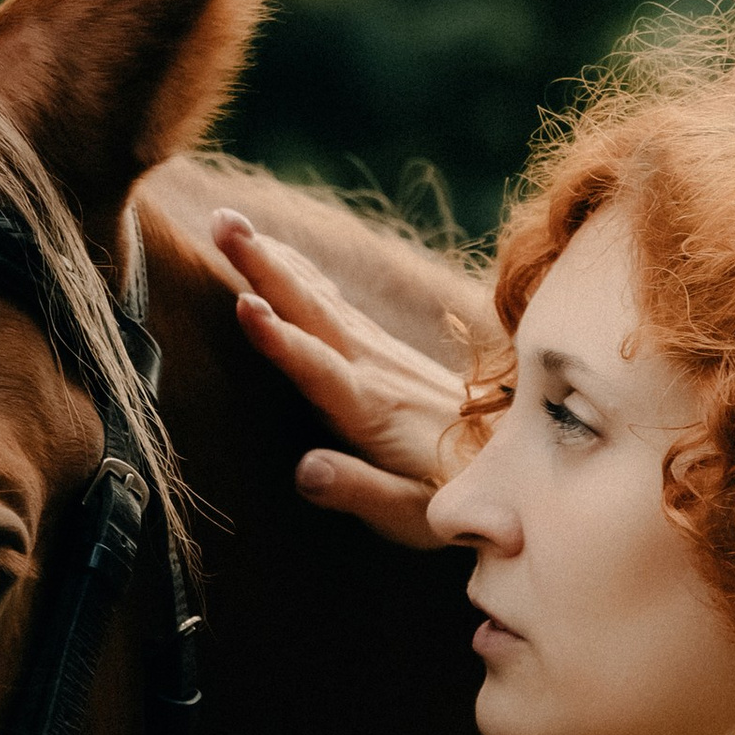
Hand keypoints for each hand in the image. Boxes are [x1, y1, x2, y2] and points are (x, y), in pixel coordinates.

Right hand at [209, 211, 473, 551]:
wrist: (514, 462)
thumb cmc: (453, 495)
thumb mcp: (410, 512)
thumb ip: (359, 489)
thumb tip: (304, 471)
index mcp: (372, 410)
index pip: (319, 370)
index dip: (280, 341)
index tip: (246, 305)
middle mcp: (374, 370)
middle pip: (312, 311)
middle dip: (263, 267)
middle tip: (220, 223)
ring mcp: (381, 354)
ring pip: (319, 298)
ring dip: (272, 259)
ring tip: (229, 222)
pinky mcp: (385, 351)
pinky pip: (333, 303)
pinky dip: (299, 273)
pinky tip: (278, 255)